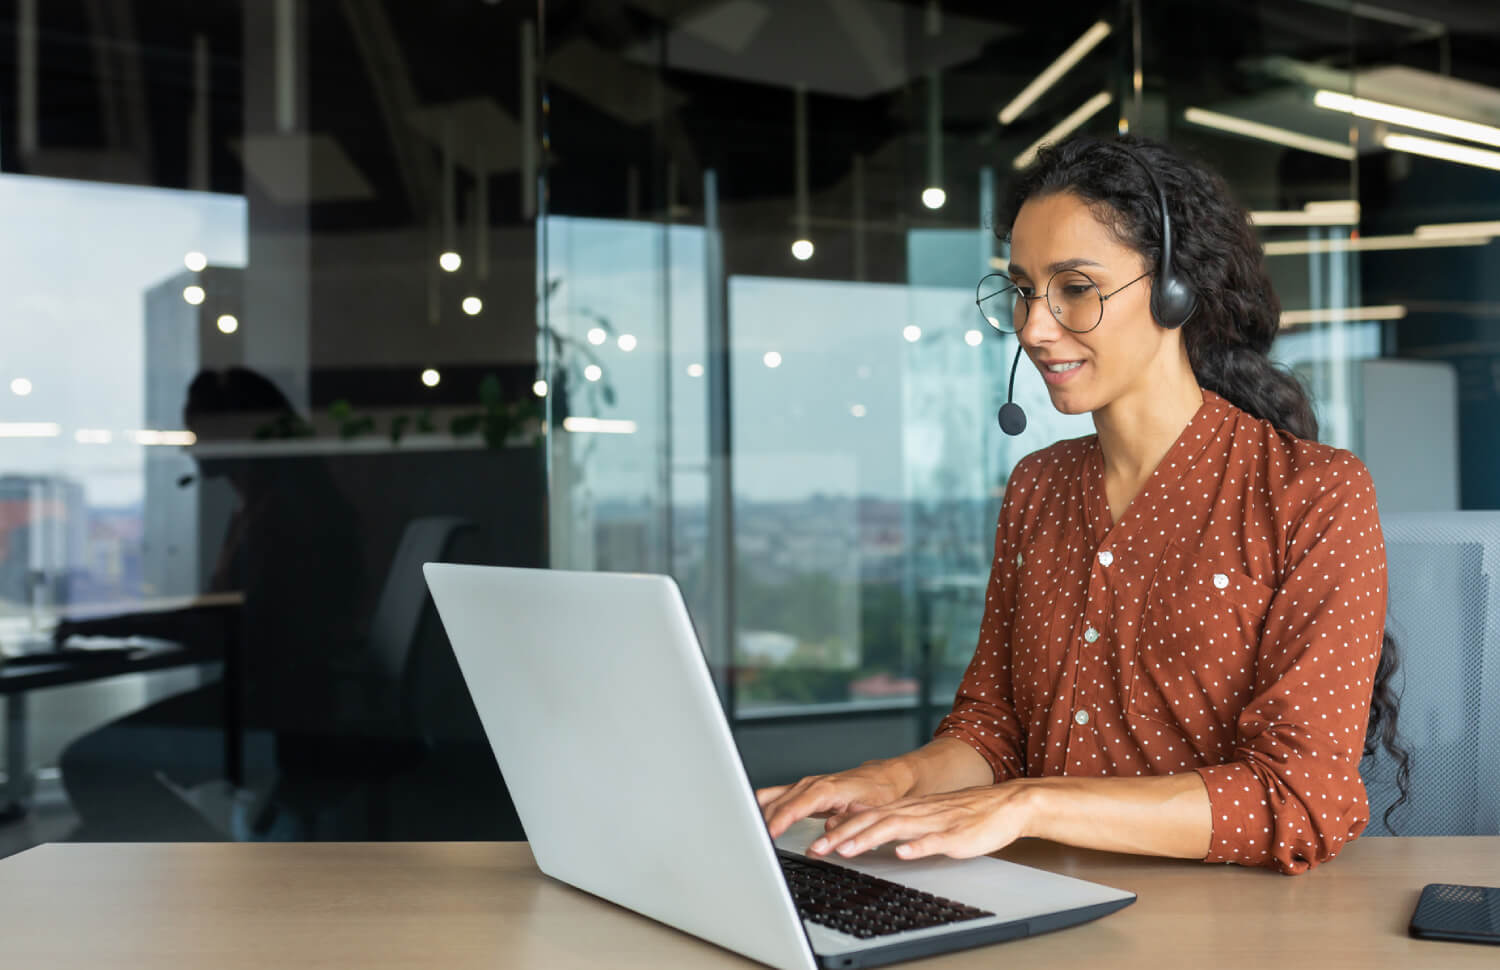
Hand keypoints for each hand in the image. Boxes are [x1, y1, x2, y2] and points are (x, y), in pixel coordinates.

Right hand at [756, 759, 914, 839]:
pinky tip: (756, 821)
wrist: (886, 777)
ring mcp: (805, 786)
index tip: (765, 836)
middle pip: (777, 804)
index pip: (793, 807)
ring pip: (772, 799)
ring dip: (758, 815)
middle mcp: (811, 785)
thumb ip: (846, 822)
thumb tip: (826, 835)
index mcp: (825, 789)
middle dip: (761, 823)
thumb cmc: (880, 792)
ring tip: (748, 835)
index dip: (777, 822)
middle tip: (751, 845)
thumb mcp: (869, 810)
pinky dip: (764, 809)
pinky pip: (776, 797)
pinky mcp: (803, 791)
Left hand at [806, 782, 1038, 860]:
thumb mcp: (924, 816)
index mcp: (907, 809)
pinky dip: (917, 846)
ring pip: (896, 828)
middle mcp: (916, 812)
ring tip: (846, 850)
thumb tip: (862, 828)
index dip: (838, 829)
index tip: (814, 841)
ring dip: (869, 838)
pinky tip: (902, 853)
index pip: (865, 817)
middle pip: (872, 821)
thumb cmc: (965, 814)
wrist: (1005, 805)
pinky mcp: (957, 835)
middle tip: (816, 850)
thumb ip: (895, 822)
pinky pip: (934, 841)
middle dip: (842, 836)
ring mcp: (935, 822)